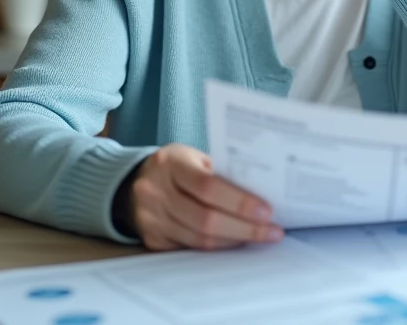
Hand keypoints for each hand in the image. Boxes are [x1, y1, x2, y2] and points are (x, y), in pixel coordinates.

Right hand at [124, 144, 282, 250]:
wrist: (133, 182)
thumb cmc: (175, 166)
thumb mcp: (193, 157)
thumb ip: (221, 170)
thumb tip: (261, 190)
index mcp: (170, 164)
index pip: (208, 186)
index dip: (239, 201)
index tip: (267, 211)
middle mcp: (156, 192)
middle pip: (205, 219)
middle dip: (244, 228)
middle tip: (272, 231)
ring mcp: (151, 219)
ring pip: (200, 239)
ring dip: (235, 240)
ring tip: (261, 237)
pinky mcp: (153, 239)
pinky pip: (191, 249)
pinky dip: (218, 247)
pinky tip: (237, 241)